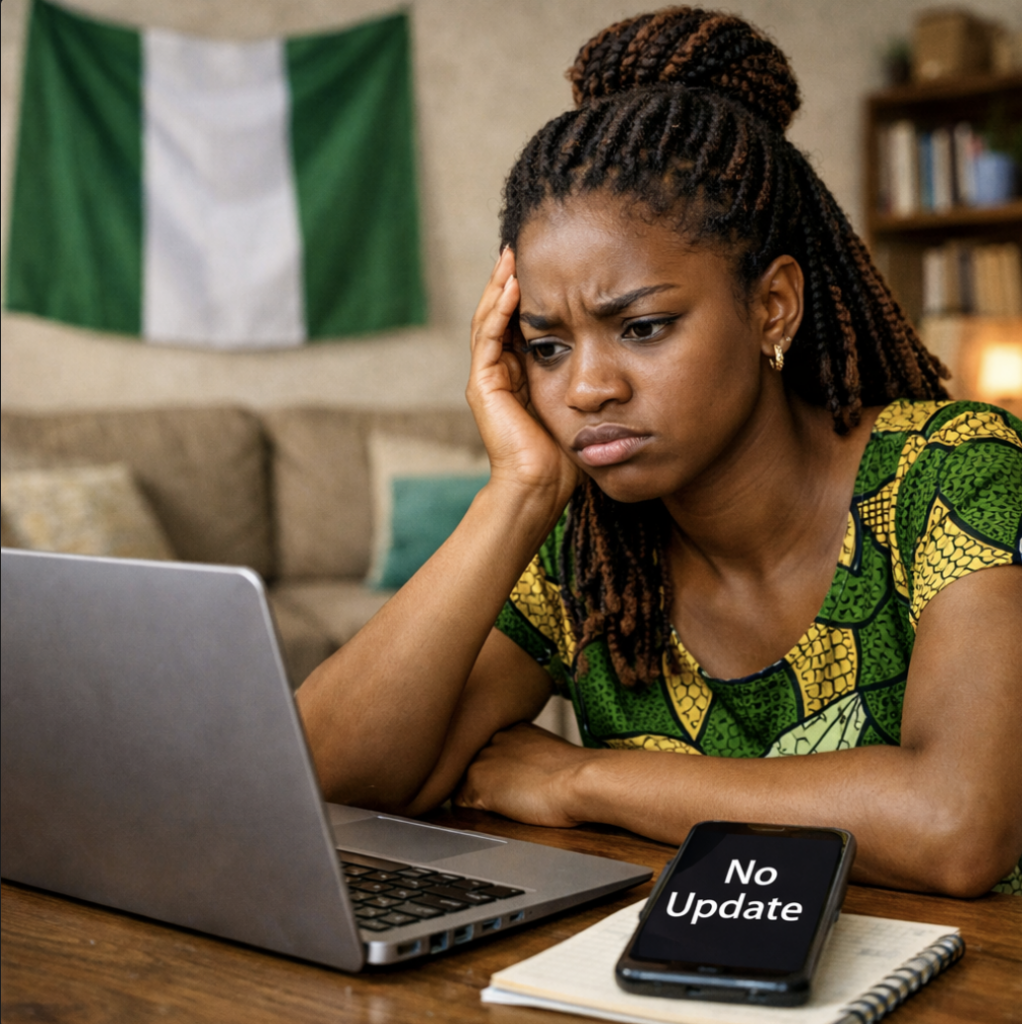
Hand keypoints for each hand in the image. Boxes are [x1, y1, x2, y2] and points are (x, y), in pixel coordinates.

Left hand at [454, 722, 592, 827]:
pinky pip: (459, 802)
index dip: (496, 771)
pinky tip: (494, 814)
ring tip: (501, 807)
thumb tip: (529, 777)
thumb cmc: (576, 775)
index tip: (509, 783)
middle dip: (482, 781)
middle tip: (506, 797)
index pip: (490, 751)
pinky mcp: (478, 782)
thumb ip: (531, 758)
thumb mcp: (551, 755)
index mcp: (514, 730)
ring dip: (476, 796)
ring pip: (463, 782)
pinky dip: (472, 811)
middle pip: (473, 764)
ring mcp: (483, 758)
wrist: (580, 780)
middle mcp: (494, 738)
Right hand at [466, 249, 579, 513]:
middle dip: (509, 280)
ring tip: (513, 255)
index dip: (530, 293)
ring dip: (500, 286)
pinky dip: (499, 309)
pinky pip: (488, 336)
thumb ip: (586, 381)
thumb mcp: (581, 407)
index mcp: (520, 376)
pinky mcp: (483, 385)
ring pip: (489, 319)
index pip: (519, 324)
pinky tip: (513, 284)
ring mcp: (487, 378)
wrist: (541, 486)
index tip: (546, 264)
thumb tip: (618, 363)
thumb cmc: (566, 457)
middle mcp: (499, 373)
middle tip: (520, 247)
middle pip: (500, 315)